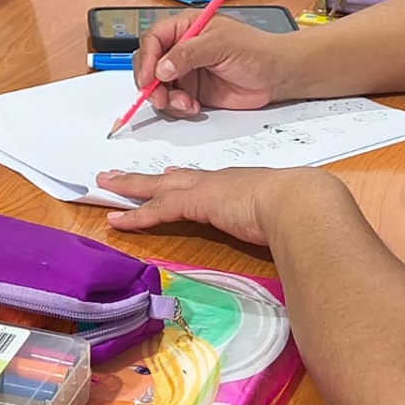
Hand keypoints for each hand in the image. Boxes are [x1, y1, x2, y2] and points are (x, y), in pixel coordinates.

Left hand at [98, 166, 347, 245]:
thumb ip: (273, 220)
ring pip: (157, 186)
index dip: (180, 177)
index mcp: (236, 182)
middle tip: (117, 174)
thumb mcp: (280, 213)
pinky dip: (136, 214)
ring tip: (105, 184)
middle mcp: (217, 180)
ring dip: (130, 186)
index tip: (167, 173)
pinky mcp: (196, 201)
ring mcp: (204, 188)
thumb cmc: (298, 210)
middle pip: (171, 177)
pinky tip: (117, 219)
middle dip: (144, 177)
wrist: (298, 202)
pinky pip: (158, 208)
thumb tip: (282, 231)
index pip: (200, 178)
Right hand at [133, 14, 298, 116]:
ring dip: (165, 99)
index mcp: (185, 27)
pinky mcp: (192, 92)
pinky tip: (192, 107)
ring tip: (185, 104)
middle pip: (149, 64)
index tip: (148, 78)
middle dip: (149, 83)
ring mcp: (186, 72)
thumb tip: (161, 68)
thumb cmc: (255, 50)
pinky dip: (177, 107)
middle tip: (159, 97)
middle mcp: (181, 48)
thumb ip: (188, 54)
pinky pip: (172, 101)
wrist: (276, 76)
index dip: (146, 59)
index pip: (153, 40)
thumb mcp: (220, 45)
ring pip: (157, 86)